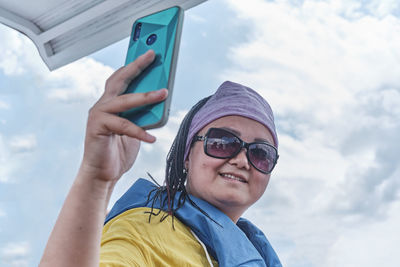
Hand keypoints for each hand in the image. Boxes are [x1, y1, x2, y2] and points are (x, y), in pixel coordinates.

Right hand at [80, 50, 167, 182]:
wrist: (102, 174)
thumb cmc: (118, 150)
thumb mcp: (135, 128)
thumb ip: (143, 115)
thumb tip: (161, 102)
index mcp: (111, 103)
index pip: (122, 78)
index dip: (135, 65)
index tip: (149, 54)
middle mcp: (103, 105)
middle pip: (120, 80)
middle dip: (136, 66)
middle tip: (151, 56)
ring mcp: (98, 115)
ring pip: (123, 100)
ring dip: (145, 96)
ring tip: (163, 93)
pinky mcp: (97, 128)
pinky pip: (123, 126)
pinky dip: (139, 131)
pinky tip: (151, 137)